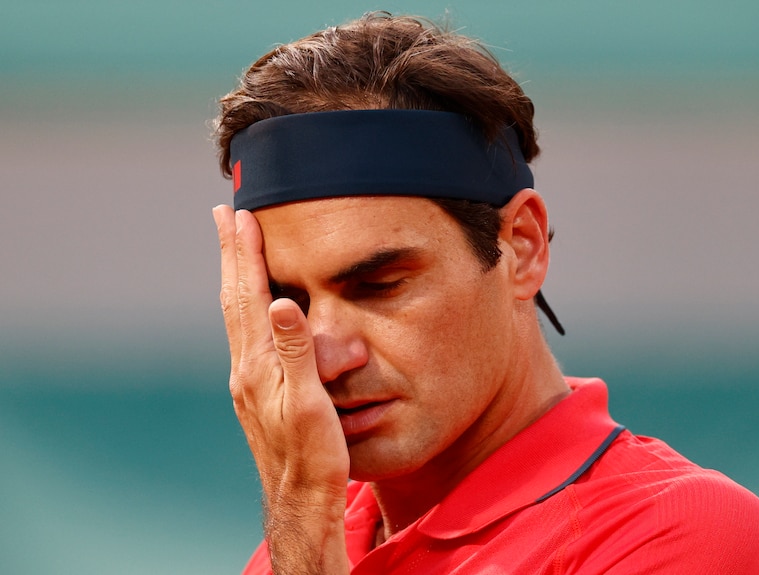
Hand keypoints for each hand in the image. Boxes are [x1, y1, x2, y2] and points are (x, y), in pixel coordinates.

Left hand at [213, 205, 349, 574]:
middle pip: (234, 298)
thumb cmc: (314, 456)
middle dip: (230, 253)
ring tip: (234, 249)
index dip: (245, 254)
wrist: (300, 499)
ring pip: (236, 315)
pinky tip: (252, 306)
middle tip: (224, 215)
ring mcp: (247, 380)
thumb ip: (298, 351)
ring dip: (235, 275)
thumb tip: (283, 302)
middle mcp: (245, 368)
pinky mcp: (254, 392)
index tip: (240, 215)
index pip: (250, 296)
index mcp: (259, 365)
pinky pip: (245, 334)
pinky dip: (244, 305)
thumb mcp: (312, 403)